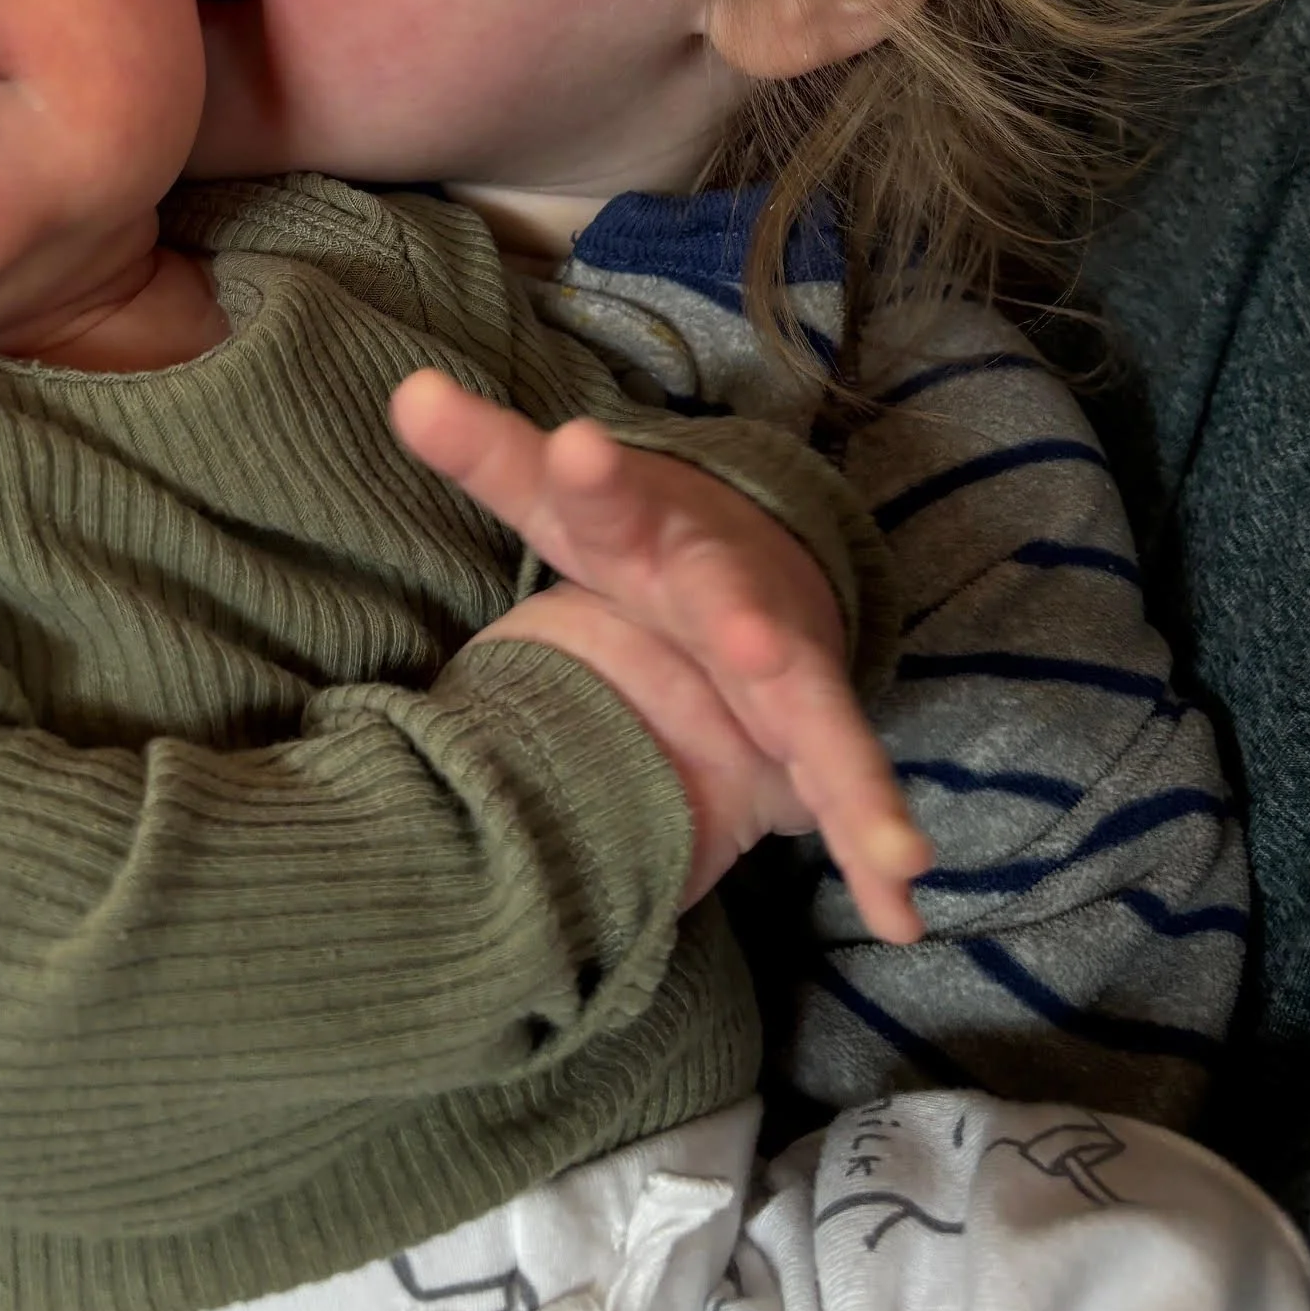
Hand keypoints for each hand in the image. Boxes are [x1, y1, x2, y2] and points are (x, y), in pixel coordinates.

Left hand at [394, 369, 928, 941]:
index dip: (591, 477)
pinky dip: (873, 852)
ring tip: (888, 844)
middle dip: (750, 628)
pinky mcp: (813, 728)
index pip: (606, 497)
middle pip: (737, 608)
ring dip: (848, 776)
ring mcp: (784, 664)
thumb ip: (485, 451)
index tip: (577, 448)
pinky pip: (843, 793)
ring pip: (818, 717)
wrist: (758, 546)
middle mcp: (727, 593)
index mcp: (648, 528)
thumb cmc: (632, 526)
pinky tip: (901, 917)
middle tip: (756, 648)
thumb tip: (408, 394)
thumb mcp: (553, 493)